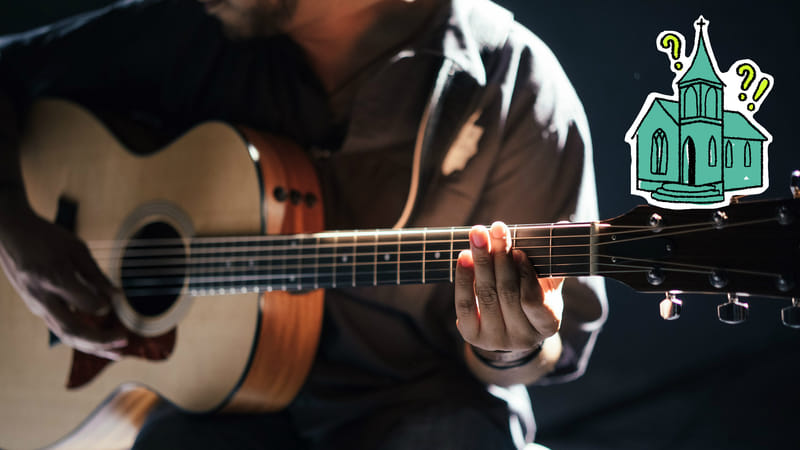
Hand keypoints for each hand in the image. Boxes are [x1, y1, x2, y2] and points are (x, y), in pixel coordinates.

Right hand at [0, 203, 126, 359]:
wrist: (9, 233)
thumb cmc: (46, 237)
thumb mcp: (76, 248)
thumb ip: (96, 275)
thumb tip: (118, 297)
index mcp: (54, 278)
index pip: (84, 303)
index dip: (103, 305)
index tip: (115, 300)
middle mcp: (43, 297)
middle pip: (72, 330)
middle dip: (100, 341)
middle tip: (125, 342)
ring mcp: (37, 305)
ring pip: (65, 335)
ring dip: (93, 347)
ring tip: (117, 353)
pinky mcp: (37, 308)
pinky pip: (60, 328)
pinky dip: (82, 338)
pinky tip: (100, 344)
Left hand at [455, 221, 562, 356]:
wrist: (508, 327)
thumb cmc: (531, 297)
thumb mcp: (546, 284)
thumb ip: (552, 260)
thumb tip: (563, 225)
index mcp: (547, 325)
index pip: (533, 301)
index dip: (525, 275)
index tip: (519, 251)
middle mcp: (522, 338)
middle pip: (507, 293)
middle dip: (500, 257)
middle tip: (496, 229)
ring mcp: (496, 339)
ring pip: (486, 295)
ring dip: (481, 261)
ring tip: (478, 235)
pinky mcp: (472, 335)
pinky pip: (464, 304)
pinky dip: (464, 278)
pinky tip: (464, 256)